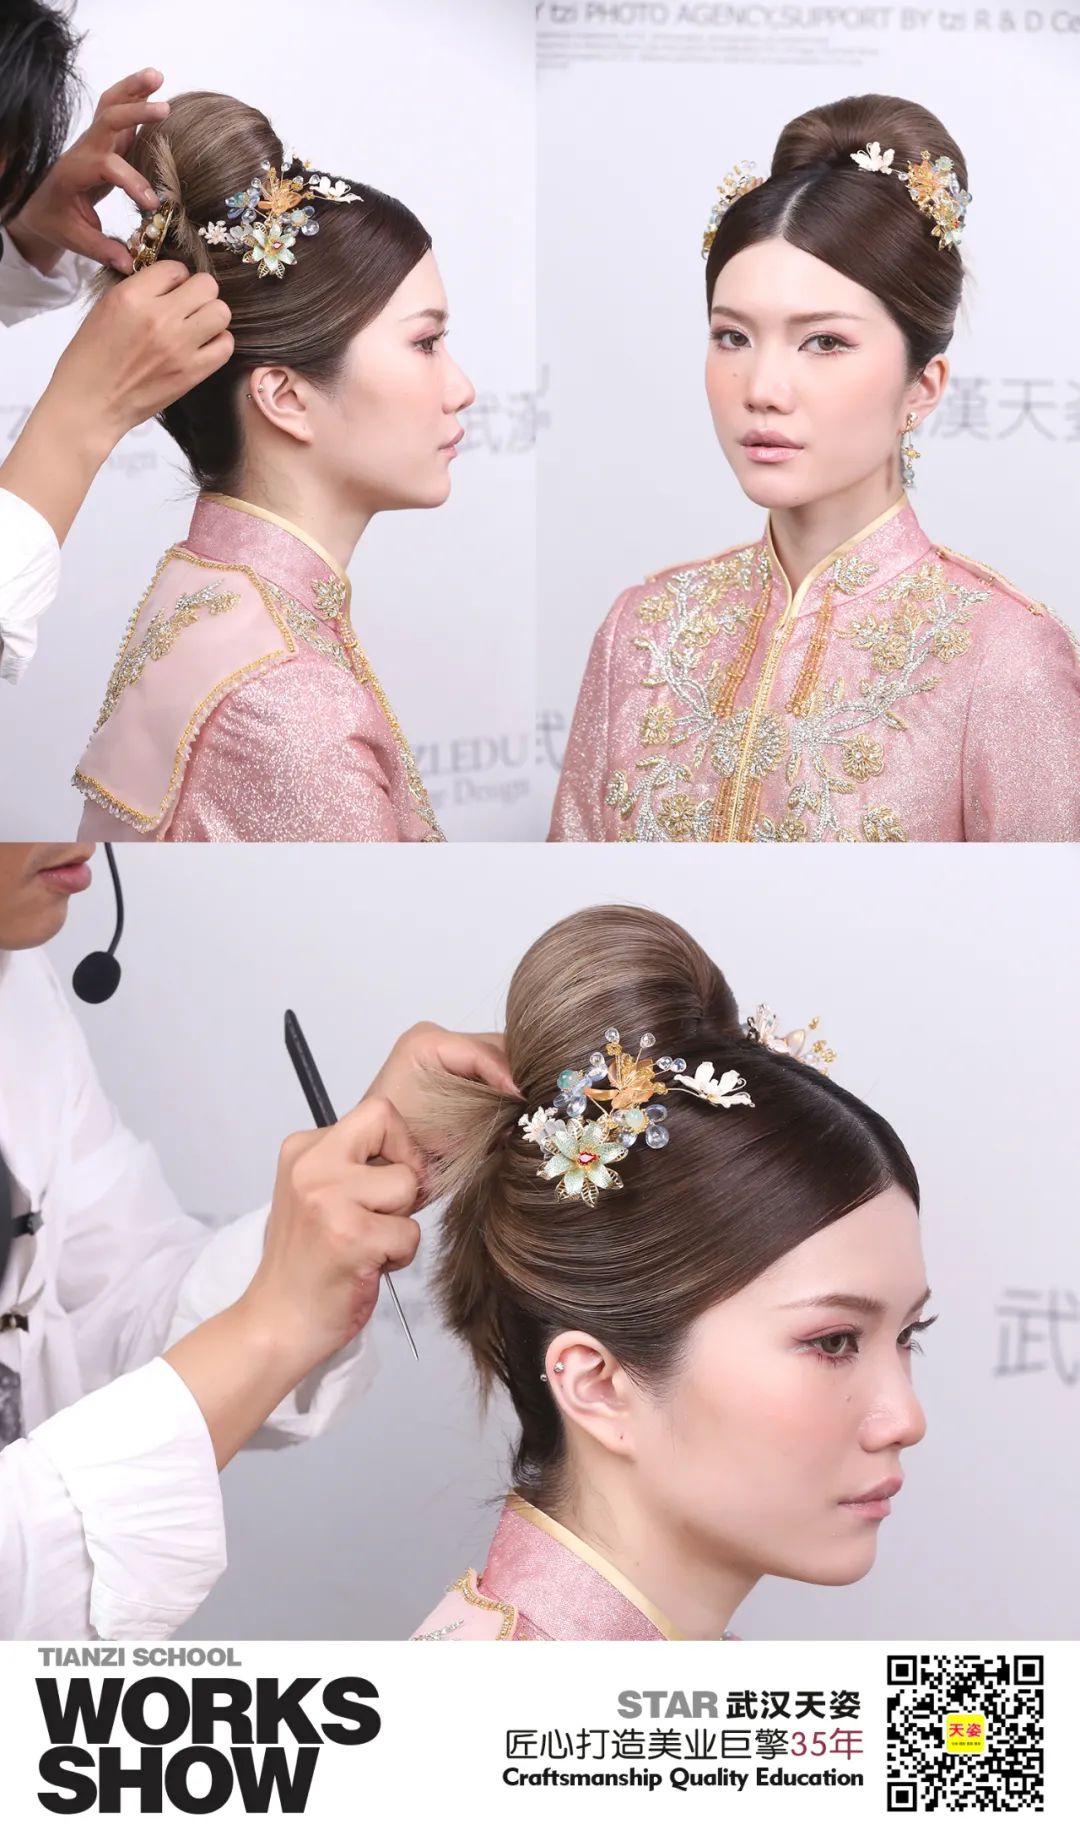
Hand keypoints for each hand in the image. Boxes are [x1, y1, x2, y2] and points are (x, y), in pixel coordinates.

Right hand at [0, 261, 232, 546]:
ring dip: (213, 316)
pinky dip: (219, 343)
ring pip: (221, 312)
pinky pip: (225, 346)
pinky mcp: (193, 372)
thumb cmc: (90, 358)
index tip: (169, 290)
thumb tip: (167, 283)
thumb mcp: (104, 309)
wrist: (91, 404)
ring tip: (198, 326)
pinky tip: (203, 346)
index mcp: (132, 297)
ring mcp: (179, 346)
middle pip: (207, 285)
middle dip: (199, 292)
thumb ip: (138, 292)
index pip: (174, 268)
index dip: (175, 277)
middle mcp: (159, 317)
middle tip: (189, 306)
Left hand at [6, 68, 168, 274]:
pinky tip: (154, 83)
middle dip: (136, 113)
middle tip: (165, 111)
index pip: (108, 168)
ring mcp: (94, 140)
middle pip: (108, 120)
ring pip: (111, 104)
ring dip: (134, 89)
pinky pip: (116, 108)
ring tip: (158, 76)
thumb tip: (131, 265)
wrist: (38, 202)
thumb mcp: (74, 239)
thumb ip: (102, 250)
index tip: (152, 204)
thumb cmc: (55, 220)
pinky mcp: (104, 139)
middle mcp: (85, 149)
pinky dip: (134, 92)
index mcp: (77, 172)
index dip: (132, 182)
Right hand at [244, 1096, 425, 1372]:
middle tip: (381, 1213)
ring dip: (400, 1223)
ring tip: (368, 1244)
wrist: (276, 1323)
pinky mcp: (350, 1237)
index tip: (387, 1182)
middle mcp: (311, 1166)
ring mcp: (328, 1200)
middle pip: (394, 1133)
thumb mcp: (319, 1194)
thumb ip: (357, 1165)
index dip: (399, 1146)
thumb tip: (419, 1148)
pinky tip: (365, 1267)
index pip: (379, 1112)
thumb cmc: (307, 1262)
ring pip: (408, 1186)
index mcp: (302, 1149)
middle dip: (404, 1175)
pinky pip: (410, 1233)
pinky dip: (398, 1255)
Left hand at [364, 1021, 519, 1169]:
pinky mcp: (450, 1062)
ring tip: (526, 1107)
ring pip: (497, 1055)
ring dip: (512, 1080)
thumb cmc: (402, 1146)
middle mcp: (434, 1036)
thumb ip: (489, 1112)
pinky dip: (501, 1086)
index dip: (510, 1076)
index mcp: (425, 1042)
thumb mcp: (451, 1131)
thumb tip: (525, 1108)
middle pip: (496, 1048)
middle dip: (517, 1077)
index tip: (525, 1099)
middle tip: (532, 1105)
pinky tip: (512, 1107)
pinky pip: (487, 1067)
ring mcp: (442, 1047)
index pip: (484, 1052)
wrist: (376, 1157)